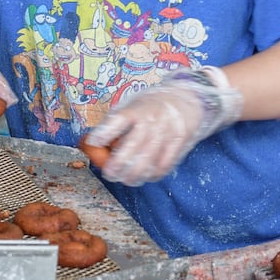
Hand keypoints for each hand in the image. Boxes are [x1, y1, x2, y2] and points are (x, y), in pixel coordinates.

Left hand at [84, 66, 242, 185]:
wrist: (187, 100)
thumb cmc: (151, 106)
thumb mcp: (132, 105)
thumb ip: (114, 124)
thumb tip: (92, 144)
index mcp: (137, 109)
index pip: (118, 120)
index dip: (104, 133)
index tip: (92, 142)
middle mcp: (151, 121)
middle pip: (131, 148)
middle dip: (116, 166)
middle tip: (109, 173)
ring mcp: (166, 133)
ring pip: (146, 163)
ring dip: (132, 176)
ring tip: (125, 179)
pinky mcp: (178, 144)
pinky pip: (163, 167)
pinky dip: (151, 176)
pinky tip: (145, 176)